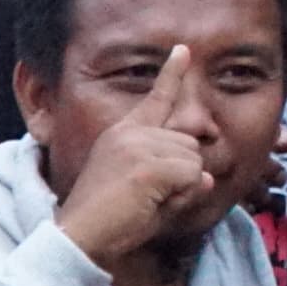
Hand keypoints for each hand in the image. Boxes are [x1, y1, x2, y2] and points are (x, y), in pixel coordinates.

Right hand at [56, 46, 215, 268]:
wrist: (79, 236)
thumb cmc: (110, 220)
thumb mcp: (145, 192)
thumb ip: (177, 178)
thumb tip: (208, 176)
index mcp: (123, 133)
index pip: (156, 98)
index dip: (172, 73)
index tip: (183, 49)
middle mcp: (131, 132)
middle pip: (190, 145)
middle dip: (182, 175)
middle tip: (148, 198)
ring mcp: (138, 145)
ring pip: (194, 161)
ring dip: (181, 187)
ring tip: (146, 202)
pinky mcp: (147, 164)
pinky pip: (192, 176)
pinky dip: (181, 196)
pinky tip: (151, 204)